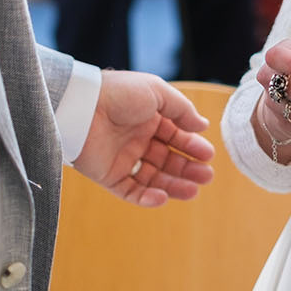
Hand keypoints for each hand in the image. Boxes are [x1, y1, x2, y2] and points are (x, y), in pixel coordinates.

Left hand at [74, 70, 214, 206]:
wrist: (82, 106)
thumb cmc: (120, 94)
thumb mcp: (158, 92)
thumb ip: (182, 110)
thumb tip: (203, 126)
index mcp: (148, 118)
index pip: (175, 136)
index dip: (192, 146)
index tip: (208, 155)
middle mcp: (137, 139)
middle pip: (167, 159)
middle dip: (187, 168)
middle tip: (206, 176)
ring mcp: (123, 159)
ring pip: (153, 178)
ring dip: (173, 186)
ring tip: (193, 191)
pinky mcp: (109, 176)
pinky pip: (130, 191)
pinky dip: (147, 198)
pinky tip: (163, 197)